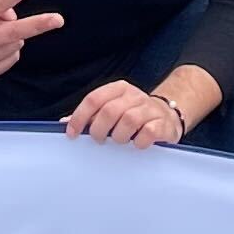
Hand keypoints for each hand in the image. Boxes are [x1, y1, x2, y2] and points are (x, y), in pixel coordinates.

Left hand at [63, 79, 192, 146]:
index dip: (80, 117)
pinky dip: (138, 142)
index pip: (94, 99)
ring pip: (128, 120)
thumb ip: (90, 116)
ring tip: (119, 141)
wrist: (169, 115)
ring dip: (118, 137)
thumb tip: (65, 123)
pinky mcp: (162, 123)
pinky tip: (136, 144)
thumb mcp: (112, 109)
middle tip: (98, 140)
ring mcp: (150, 109)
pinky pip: (148, 132)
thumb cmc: (134, 114)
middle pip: (109, 110)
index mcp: (118, 89)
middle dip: (99, 130)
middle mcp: (134, 96)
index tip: (72, 134)